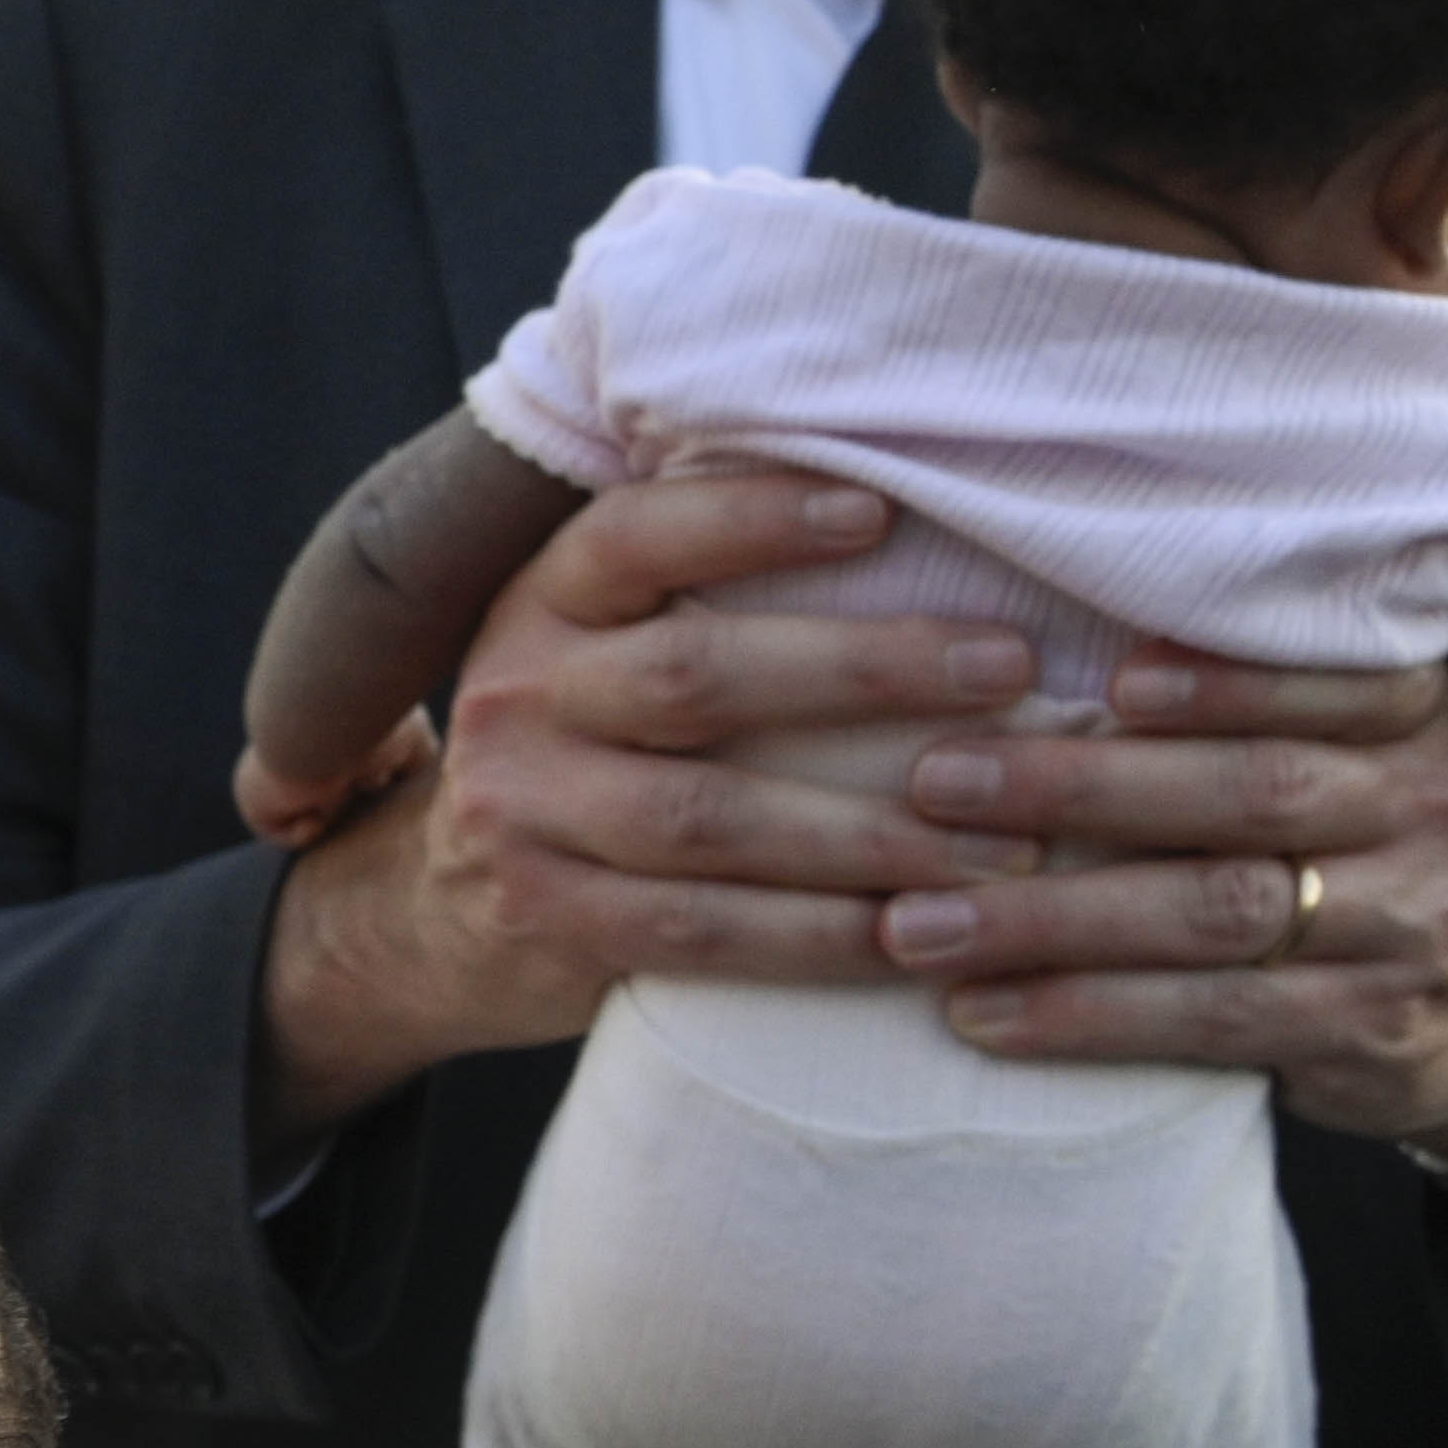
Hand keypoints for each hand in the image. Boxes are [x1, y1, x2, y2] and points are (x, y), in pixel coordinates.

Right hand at [254, 470, 1050, 1147]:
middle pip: (695, 675)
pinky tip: (912, 932)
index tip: (883, 511)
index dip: (753, 518)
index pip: (636, 537)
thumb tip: (927, 521)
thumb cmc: (589, 746)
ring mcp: (520, 816)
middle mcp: (516, 697)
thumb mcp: (603, 645)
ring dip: (870, 829)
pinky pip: (700, 932)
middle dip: (867, 670)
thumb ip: (705, 588)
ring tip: (1005, 838)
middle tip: (1009, 668)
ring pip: (709, 817)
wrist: (437, 904)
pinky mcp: (547, 921)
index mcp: (541, 603)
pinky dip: (818, 937)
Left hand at [875, 656, 1447, 1162]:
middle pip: (1250, 792)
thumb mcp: (1341, 752)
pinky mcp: (1368, 1031)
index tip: (1107, 680)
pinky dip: (1085, 1015)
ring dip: (1049, 920)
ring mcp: (1412, 927)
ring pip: (1214, 914)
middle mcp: (1434, 810)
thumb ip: (1241, 699)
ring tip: (916, 925)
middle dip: (1078, 789)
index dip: (1225, 681)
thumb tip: (1021, 638)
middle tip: (933, 783)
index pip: (1333, 681)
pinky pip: (1210, 1020)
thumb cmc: (1350, 848)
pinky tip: (982, 1013)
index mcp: (1420, 716)